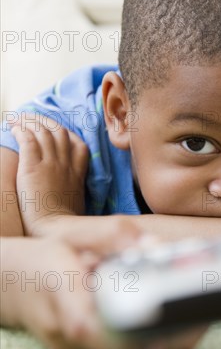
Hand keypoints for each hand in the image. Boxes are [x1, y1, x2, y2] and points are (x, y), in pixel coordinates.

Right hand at [1, 232, 206, 348]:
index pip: (128, 336)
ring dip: (168, 339)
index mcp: (76, 315)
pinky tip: (170, 318)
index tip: (192, 320)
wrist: (7, 284)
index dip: (162, 332)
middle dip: (175, 337)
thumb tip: (155, 246)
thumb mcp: (70, 240)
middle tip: (206, 315)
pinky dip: (152, 337)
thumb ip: (113, 242)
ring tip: (197, 315)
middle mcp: (81, 343)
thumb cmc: (39, 261)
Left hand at [11, 117, 88, 235]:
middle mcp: (66, 165)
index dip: (66, 134)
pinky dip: (21, 130)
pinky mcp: (33, 168)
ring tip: (18, 119)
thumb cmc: (63, 225)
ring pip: (43, 131)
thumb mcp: (76, 204)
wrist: (55, 230)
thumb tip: (65, 190)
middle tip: (32, 118)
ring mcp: (51, 164)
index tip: (55, 131)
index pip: (77, 144)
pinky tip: (14, 128)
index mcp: (78, 173)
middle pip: (59, 132)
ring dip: (30, 122)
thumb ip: (72, 191)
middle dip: (45, 121)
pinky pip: (28, 140)